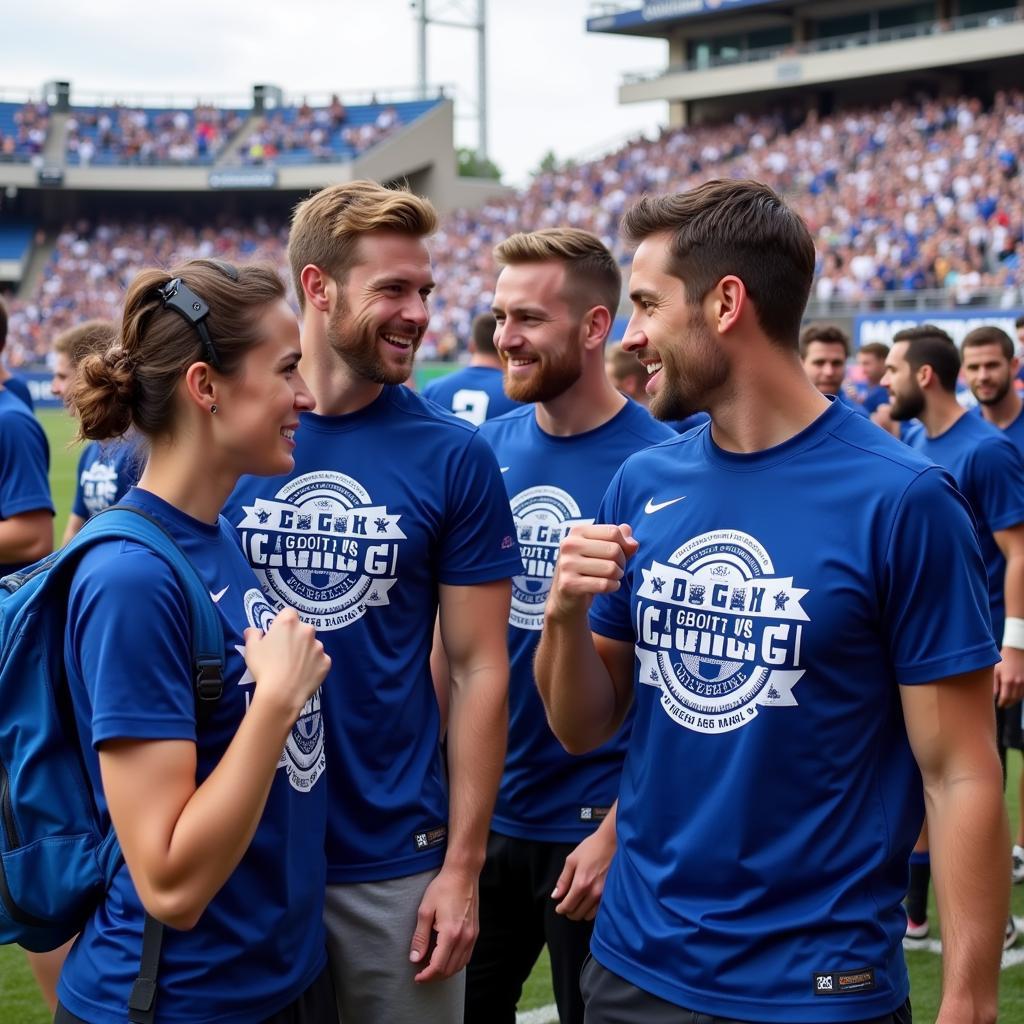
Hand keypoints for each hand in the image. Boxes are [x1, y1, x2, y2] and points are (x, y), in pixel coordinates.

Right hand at [243, 607, 329, 717]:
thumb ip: (253, 634)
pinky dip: (314, 665)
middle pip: (302, 629)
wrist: (282, 693)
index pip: (288, 613)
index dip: (283, 623)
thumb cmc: (264, 667)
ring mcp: (319, 646)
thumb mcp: (251, 648)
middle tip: (285, 653)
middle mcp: (307, 630)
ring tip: (295, 667)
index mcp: (289, 622)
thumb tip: (254, 630)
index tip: (278, 635)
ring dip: (306, 651)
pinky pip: (320, 660)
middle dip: (296, 637)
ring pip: (312, 645)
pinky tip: (304, 675)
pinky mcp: (327, 662)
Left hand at [409, 865, 478, 982]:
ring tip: (432, 968)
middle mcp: (464, 938)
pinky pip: (467, 956)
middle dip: (434, 976)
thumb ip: (420, 937)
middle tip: (422, 974)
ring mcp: (472, 935)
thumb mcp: (425, 910)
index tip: (417, 977)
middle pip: (449, 969)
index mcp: (450, 933)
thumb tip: (415, 958)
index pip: (438, 966)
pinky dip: (456, 963)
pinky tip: (446, 958)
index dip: (426, 975)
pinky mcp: (475, 932)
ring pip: (460, 965)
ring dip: (445, 971)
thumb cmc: (443, 888)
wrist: (463, 873)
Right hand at [547, 523, 638, 621]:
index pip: (613, 531)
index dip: (624, 544)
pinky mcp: (569, 584)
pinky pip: (604, 584)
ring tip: (611, 577)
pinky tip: (608, 586)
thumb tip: (633, 543)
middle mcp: (569, 545)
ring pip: (611, 568)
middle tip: (616, 569)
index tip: (621, 554)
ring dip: (617, 576)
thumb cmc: (589, 568)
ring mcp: (567, 564)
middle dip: (622, 562)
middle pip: (614, 549)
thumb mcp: (603, 550)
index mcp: (577, 531)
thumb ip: (620, 541)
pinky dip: (612, 587)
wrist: (567, 595)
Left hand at [551, 824, 616, 920]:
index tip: (559, 908)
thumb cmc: (591, 848)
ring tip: (578, 902)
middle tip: (567, 903)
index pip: (568, 906)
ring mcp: (604, 895)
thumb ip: (563, 880)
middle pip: (577, 914)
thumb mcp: (572, 860)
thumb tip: (555, 896)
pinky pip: (599, 911)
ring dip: (581, 912)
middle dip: (569, 911)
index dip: (561, 909)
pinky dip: (591, 910)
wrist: (612, 842)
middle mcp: (594, 893)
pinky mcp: (611, 895)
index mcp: (581, 883)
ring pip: (589, 916)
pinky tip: (589, 901)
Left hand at [994, 646, 1023, 707]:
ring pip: (1020, 697)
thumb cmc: (1003, 660)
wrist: (1016, 650)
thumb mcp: (995, 671)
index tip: (999, 705)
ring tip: (1008, 701)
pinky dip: (1020, 695)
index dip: (1002, 703)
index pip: (1006, 698)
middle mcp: (1018, 683)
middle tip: (1003, 705)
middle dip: (1008, 703)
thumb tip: (993, 696)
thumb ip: (994, 684)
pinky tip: (1014, 694)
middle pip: (1014, 699)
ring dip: (1014, 701)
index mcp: (1008, 681)